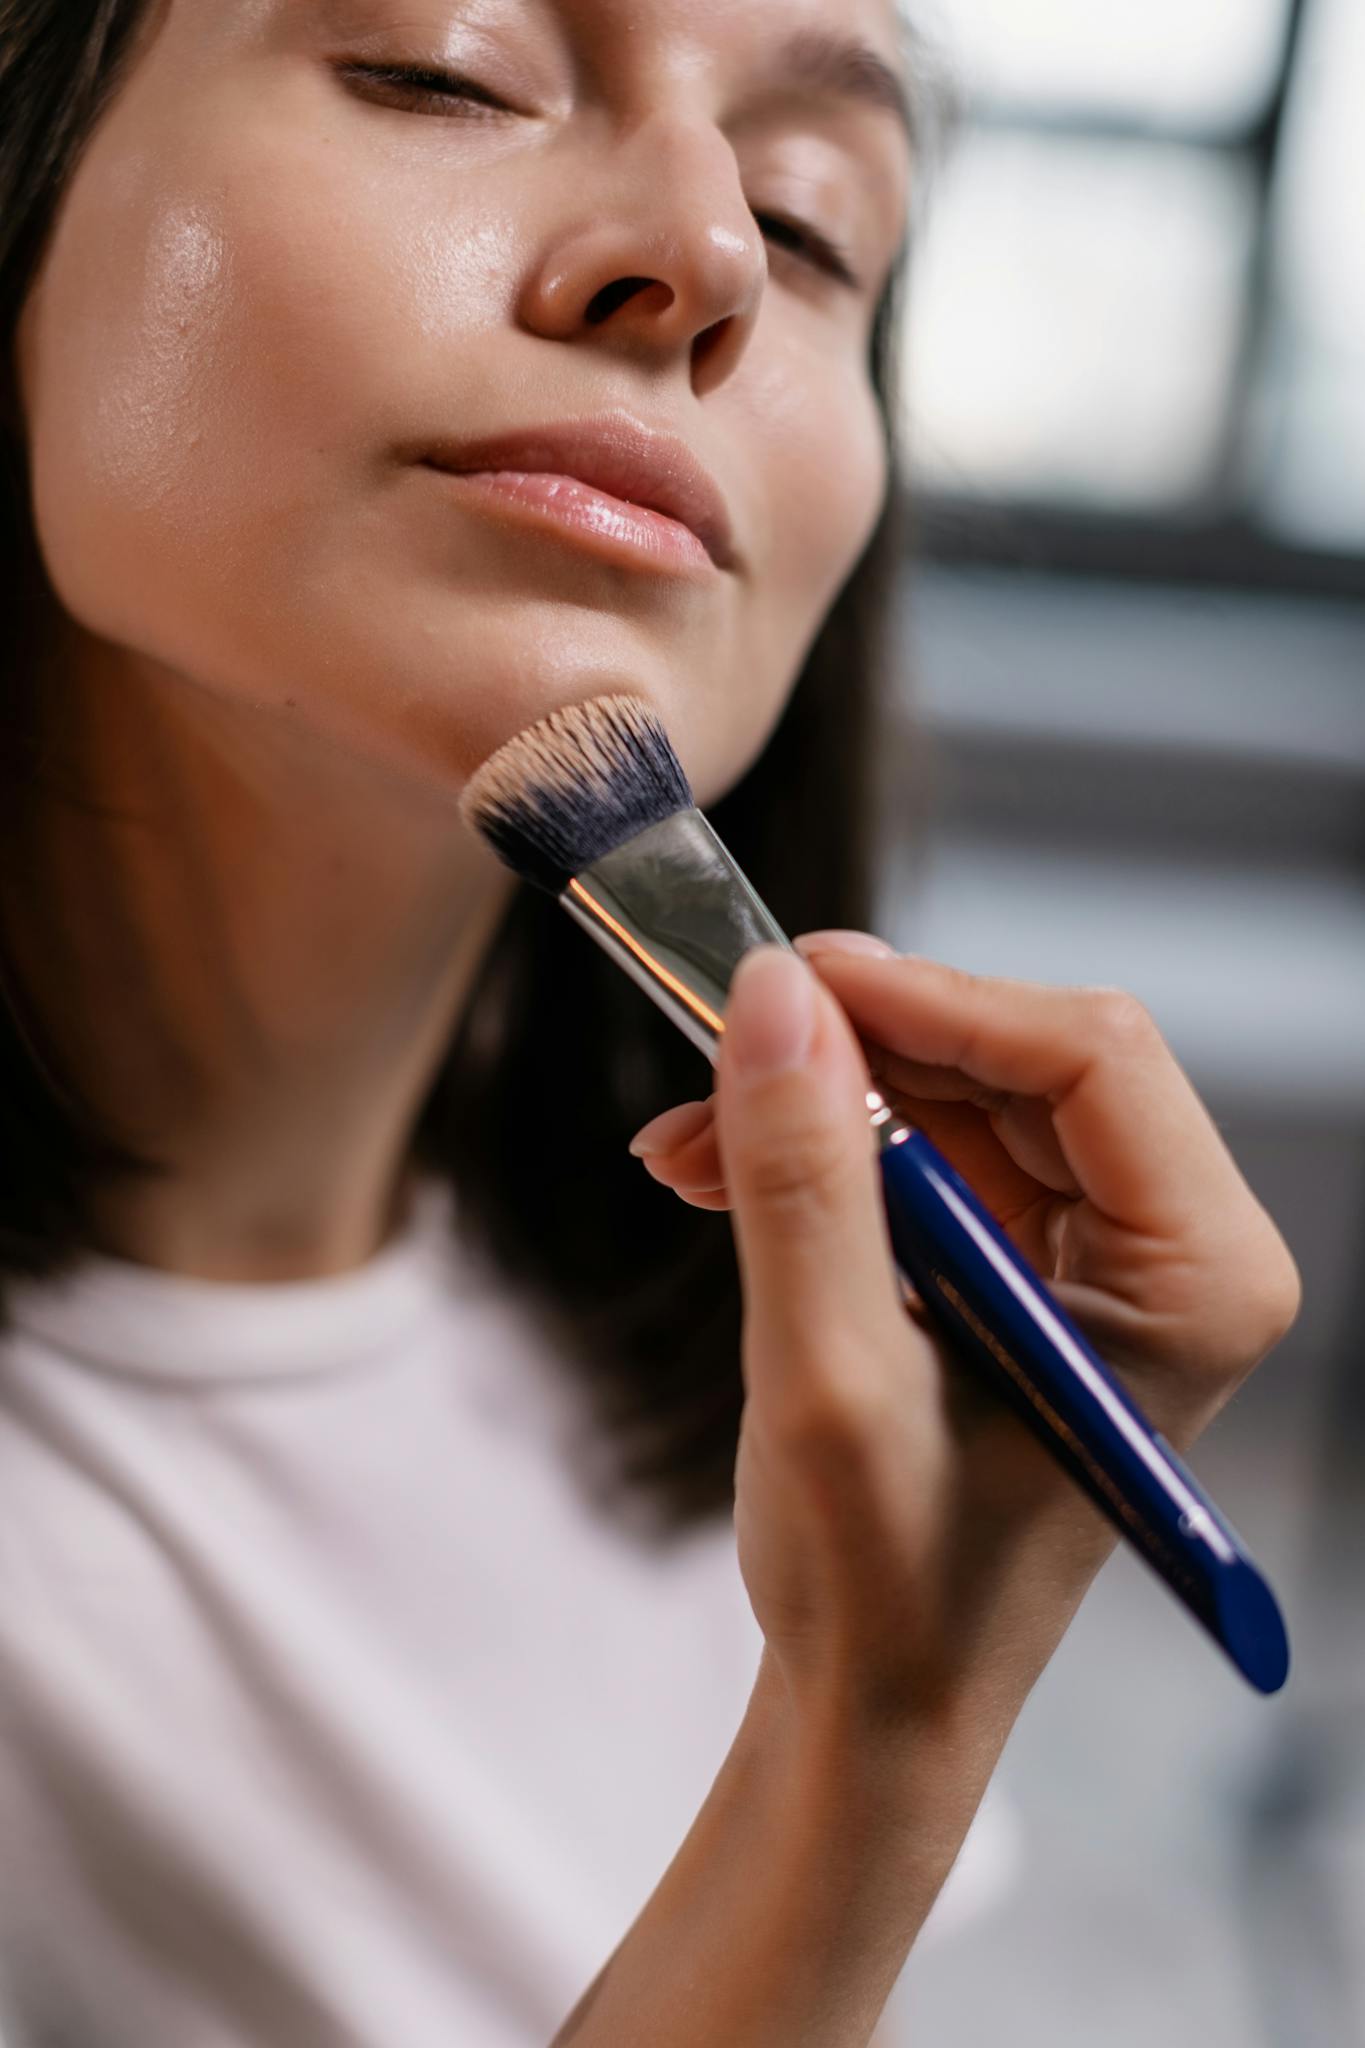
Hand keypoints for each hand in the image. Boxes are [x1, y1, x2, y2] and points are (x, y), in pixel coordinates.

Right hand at [628, 934, 1301, 1733]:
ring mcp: (1099, 1251)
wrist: (878, 1695)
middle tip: (717, 1051)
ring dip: (820, 1096)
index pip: (1089, 1055)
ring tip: (689, 1142)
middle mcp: (1171, 1247)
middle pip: (1020, 1055)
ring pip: (959, 1088)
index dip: (933, 996)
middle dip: (858, 1049)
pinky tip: (717, 1168)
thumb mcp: (828, 1375)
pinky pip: (926, 1145)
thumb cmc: (886, 1582)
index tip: (787, 981)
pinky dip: (823, 1145)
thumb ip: (805, 1178)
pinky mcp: (1024, 1261)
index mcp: (1196, 1278)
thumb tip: (773, 994)